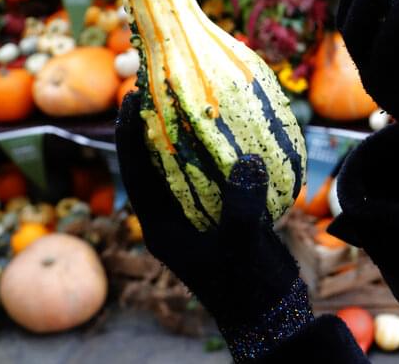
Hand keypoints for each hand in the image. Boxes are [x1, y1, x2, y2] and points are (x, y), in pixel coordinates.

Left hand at [115, 92, 312, 360]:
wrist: (270, 313)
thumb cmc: (247, 286)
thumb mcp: (242, 246)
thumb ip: (243, 206)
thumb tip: (249, 160)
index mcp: (163, 226)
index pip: (136, 173)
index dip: (128, 135)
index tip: (130, 97)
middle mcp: (175, 215)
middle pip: (157, 162)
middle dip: (158, 125)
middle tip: (164, 85)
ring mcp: (199, 213)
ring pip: (187, 165)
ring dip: (190, 134)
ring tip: (197, 96)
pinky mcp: (224, 211)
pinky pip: (216, 173)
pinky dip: (222, 150)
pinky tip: (236, 128)